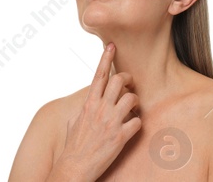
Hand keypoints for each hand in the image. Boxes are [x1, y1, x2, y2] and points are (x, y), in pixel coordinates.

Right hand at [52, 44, 140, 180]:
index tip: (111, 46)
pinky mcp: (120, 136)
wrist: (74, 166)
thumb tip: (89, 102)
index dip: (105, 59)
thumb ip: (85, 109)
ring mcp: (111, 122)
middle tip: (129, 86)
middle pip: (118, 81)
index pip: (98, 76)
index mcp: (88, 104)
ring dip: (135, 103)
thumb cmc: (74, 146)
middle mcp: (99, 110)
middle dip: (128, 80)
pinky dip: (137, 124)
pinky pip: (137, 122)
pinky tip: (131, 129)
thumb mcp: (76, 122)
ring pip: (132, 99)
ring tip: (131, 111)